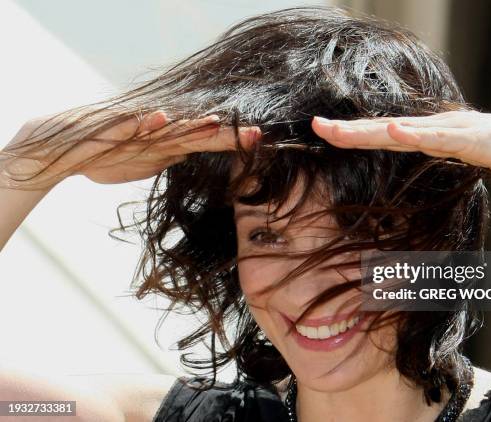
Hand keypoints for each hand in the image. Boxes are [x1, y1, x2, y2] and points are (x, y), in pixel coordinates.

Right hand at [2, 110, 261, 185]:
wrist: (69, 148)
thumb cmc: (112, 155)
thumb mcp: (152, 162)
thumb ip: (175, 154)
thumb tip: (196, 154)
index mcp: (173, 142)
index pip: (211, 142)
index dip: (237, 144)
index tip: (266, 146)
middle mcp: (162, 131)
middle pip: (199, 132)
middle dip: (227, 133)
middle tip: (258, 133)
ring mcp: (139, 127)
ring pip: (171, 125)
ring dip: (194, 124)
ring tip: (217, 123)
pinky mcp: (114, 127)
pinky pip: (130, 123)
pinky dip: (145, 122)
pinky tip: (160, 118)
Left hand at [311, 110, 490, 188]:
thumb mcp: (466, 157)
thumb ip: (444, 156)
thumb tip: (424, 159)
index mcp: (432, 134)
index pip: (385, 134)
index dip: (354, 134)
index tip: (325, 133)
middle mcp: (437, 128)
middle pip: (384, 129)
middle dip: (348, 131)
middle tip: (315, 127)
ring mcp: (454, 131)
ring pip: (403, 131)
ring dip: (369, 131)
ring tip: (337, 131)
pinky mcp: (475, 139)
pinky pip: (441, 138)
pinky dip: (416, 135)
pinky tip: (394, 132)